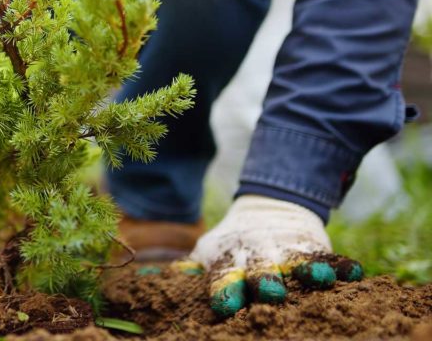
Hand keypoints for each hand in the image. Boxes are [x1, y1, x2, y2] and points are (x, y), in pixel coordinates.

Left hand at [179, 195, 362, 317]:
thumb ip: (191, 267)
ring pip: (299, 264)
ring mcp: (289, 253)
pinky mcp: (315, 248)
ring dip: (308, 272)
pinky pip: (331, 258)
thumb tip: (158, 277)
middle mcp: (260, 260)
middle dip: (265, 283)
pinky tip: (354, 272)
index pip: (225, 278)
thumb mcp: (210, 251)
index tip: (223, 304)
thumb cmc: (233, 244)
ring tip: (318, 278)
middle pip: (262, 273)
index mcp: (231, 263)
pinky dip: (342, 265)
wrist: (267, 208)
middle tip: (270, 293)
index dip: (225, 291)